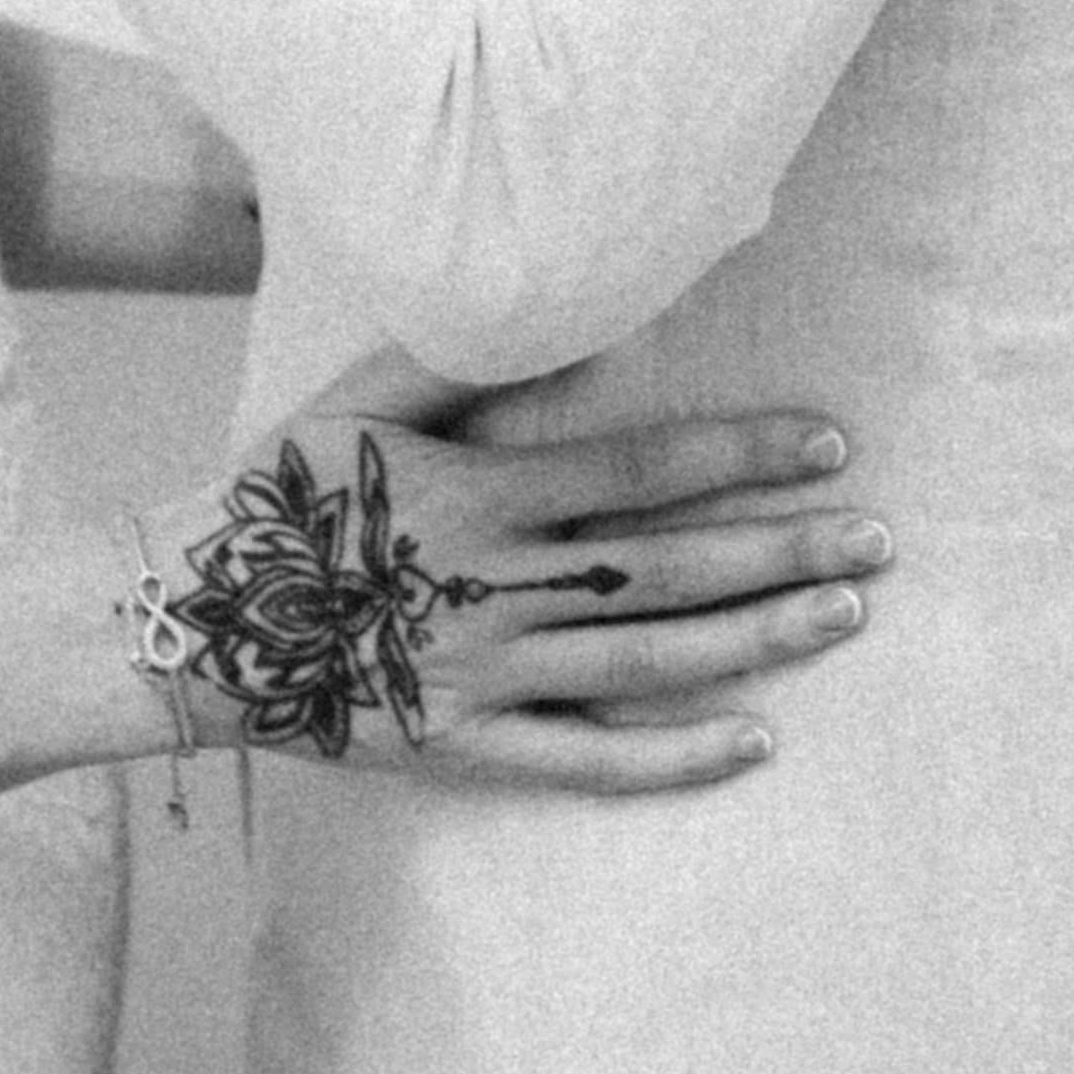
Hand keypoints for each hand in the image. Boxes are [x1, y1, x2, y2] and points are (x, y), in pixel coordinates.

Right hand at [123, 372, 887, 793]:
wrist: (195, 613)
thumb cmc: (282, 488)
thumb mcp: (365, 396)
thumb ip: (472, 358)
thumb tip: (583, 313)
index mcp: (484, 494)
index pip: (643, 470)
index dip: (741, 455)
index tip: (827, 446)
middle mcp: (500, 585)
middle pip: (672, 569)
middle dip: (784, 551)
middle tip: (879, 542)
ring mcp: (490, 675)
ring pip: (651, 660)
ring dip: (759, 640)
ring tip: (846, 616)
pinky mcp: (470, 745)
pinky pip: (591, 760)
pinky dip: (677, 755)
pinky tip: (757, 741)